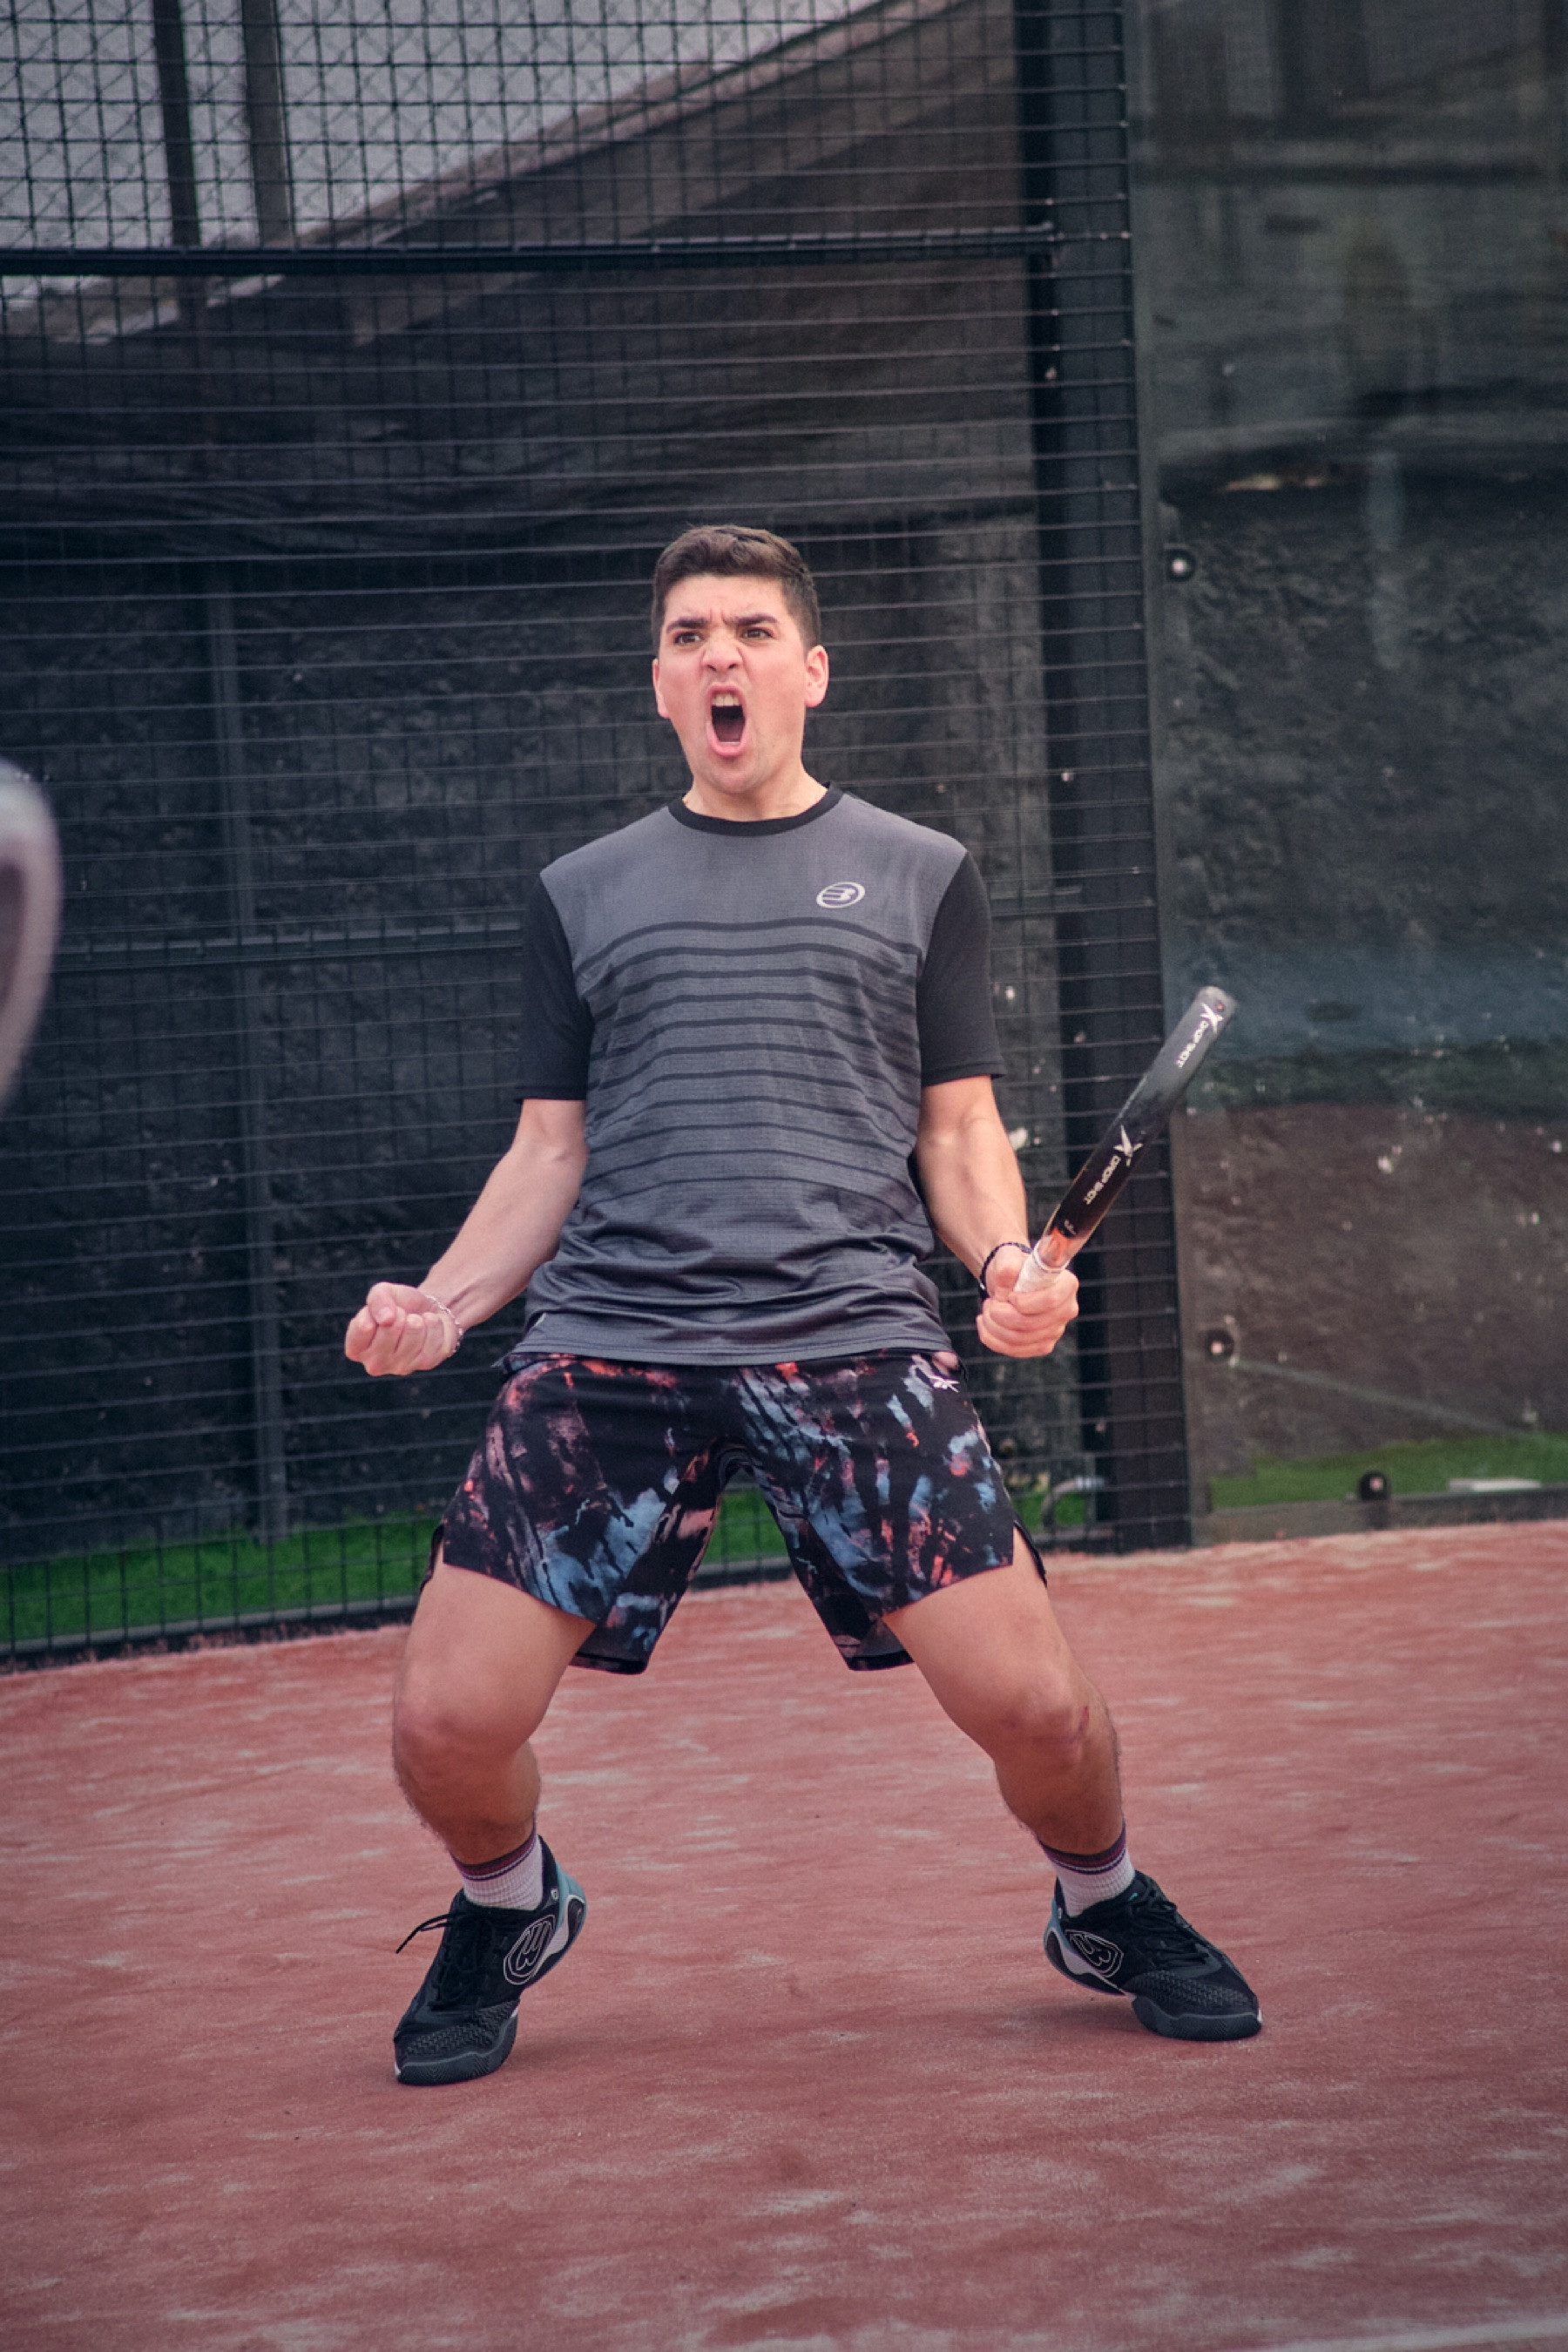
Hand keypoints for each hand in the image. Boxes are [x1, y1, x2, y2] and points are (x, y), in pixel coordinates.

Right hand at [344, 1282, 458, 1377]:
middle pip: (390, 1328)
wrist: (428, 1312)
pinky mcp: (426, 1364)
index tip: (383, 1312)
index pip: (364, 1327)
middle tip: (402, 1317)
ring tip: (415, 1322)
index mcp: (356, 1349)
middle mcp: (375, 1364)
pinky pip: (433, 1335)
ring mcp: (401, 1367)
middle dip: (400, 1313)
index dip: (377, 1310)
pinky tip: (428, 1329)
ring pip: (414, 1329)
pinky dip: (433, 1323)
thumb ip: (377, 1299)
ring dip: (418, 1319)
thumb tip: (386, 1319)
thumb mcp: (382, 1292)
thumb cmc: (399, 1305)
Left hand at [976, 1252, 1077, 1358]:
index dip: (1025, 1302)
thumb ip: (1008, 1268)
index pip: (1051, 1300)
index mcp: (1066, 1284)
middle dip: (1001, 1315)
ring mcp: (1056, 1331)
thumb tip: (1005, 1291)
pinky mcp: (1042, 1345)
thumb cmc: (1014, 1268)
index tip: (1009, 1296)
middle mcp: (1066, 1310)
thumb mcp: (1008, 1257)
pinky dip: (992, 1339)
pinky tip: (985, 1324)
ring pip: (1019, 1339)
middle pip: (1031, 1324)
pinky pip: (1014, 1350)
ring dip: (994, 1326)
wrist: (1010, 1282)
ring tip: (987, 1310)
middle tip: (990, 1302)